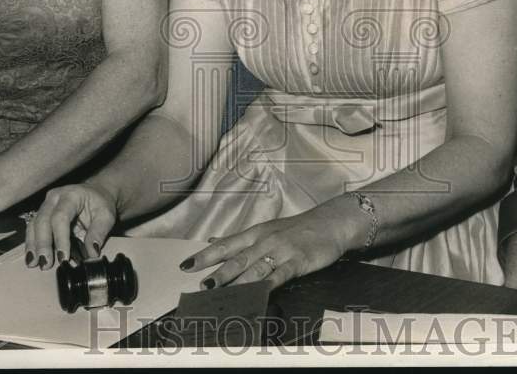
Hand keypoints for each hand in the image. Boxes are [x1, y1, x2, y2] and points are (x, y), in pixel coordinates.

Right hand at [24, 182, 117, 270]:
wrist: (95, 193)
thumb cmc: (100, 203)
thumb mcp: (106, 215)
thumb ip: (99, 232)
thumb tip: (91, 252)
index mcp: (71, 195)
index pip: (61, 217)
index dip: (60, 238)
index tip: (63, 257)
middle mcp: (54, 198)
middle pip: (43, 221)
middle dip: (43, 244)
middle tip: (45, 263)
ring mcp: (46, 205)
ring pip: (34, 225)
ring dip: (33, 246)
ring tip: (34, 263)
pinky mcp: (41, 214)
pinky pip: (32, 229)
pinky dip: (31, 244)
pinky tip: (31, 258)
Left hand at [179, 205, 355, 290]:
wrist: (330, 223)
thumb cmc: (298, 229)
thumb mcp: (267, 229)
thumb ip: (240, 239)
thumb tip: (213, 241)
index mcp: (256, 233)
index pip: (226, 245)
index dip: (206, 255)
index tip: (186, 266)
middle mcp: (265, 240)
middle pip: (238, 258)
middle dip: (219, 272)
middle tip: (202, 285)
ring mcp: (282, 250)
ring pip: (256, 267)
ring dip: (238, 281)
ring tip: (223, 294)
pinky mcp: (298, 260)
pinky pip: (280, 274)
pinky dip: (267, 284)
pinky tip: (258, 293)